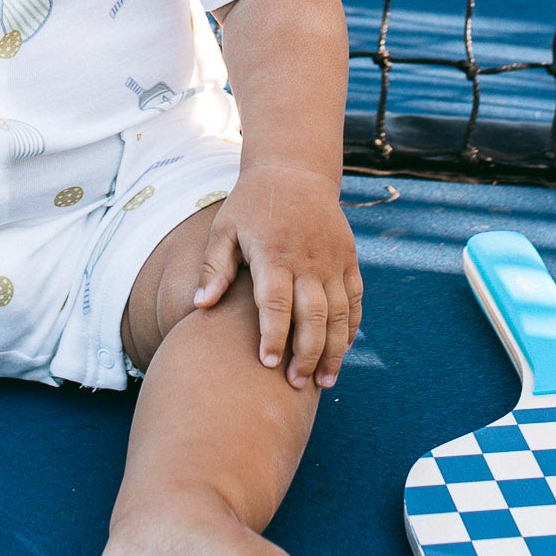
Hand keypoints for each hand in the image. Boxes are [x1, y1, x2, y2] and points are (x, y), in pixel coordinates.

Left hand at [193, 164, 361, 389]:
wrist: (295, 170)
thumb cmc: (251, 204)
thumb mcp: (225, 228)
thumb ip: (215, 267)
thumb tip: (200, 306)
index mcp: (274, 253)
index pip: (276, 303)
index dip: (272, 336)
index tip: (267, 365)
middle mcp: (308, 259)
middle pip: (313, 315)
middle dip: (307, 354)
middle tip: (296, 384)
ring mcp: (332, 259)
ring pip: (341, 313)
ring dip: (334, 350)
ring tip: (324, 382)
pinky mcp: (349, 259)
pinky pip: (355, 299)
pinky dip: (351, 327)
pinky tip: (342, 351)